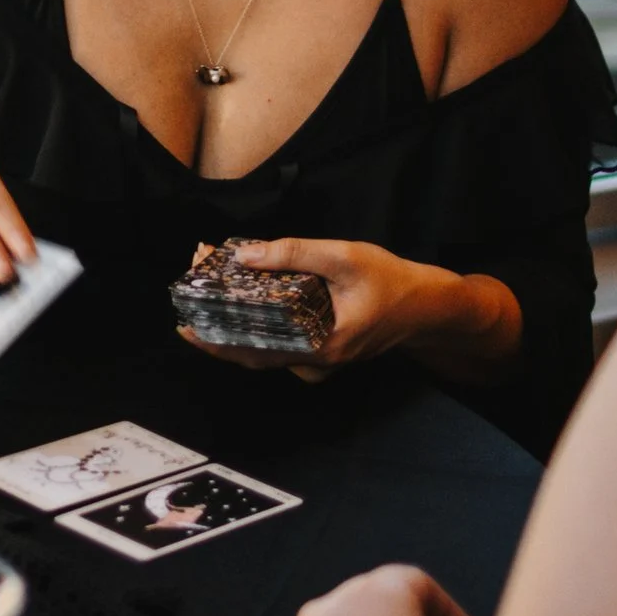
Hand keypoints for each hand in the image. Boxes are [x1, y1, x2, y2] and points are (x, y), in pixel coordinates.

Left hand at [179, 237, 461, 380]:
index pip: (254, 350)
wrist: (431, 306)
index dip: (216, 338)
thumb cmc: (393, 281)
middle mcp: (315, 361)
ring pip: (265, 348)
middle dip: (218, 325)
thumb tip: (244, 255)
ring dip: (236, 323)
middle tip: (191, 296)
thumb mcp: (344, 257)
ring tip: (213, 290)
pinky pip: (281, 342)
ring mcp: (319, 359)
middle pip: (253, 351)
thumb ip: (294, 254)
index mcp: (319, 347)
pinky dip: (259, 324)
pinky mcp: (322, 347)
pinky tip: (248, 298)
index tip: (185, 325)